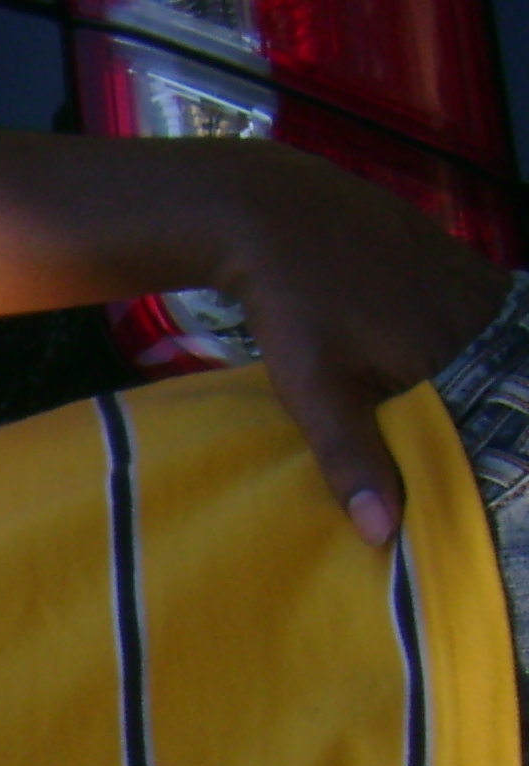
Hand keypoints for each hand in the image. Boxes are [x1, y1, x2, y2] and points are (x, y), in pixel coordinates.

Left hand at [215, 141, 509, 545]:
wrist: (278, 213)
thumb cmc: (296, 308)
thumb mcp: (317, 393)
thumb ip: (353, 460)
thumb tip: (383, 534)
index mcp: (466, 347)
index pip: (503, 412)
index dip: (494, 447)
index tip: (486, 484)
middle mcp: (487, 310)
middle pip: (502, 376)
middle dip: (485, 415)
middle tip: (466, 457)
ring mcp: (477, 277)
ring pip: (491, 343)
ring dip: (475, 376)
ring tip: (455, 416)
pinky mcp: (458, 257)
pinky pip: (475, 311)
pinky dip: (463, 339)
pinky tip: (436, 360)